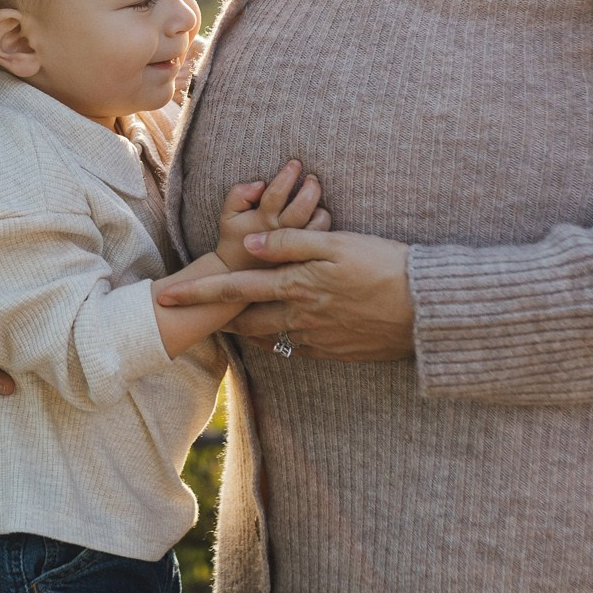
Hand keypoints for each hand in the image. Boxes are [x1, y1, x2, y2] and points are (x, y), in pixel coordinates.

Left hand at [158, 227, 413, 361]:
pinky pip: (296, 349)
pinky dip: (279, 342)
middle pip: (247, 322)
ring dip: (248, 331)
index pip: (235, 288)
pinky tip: (279, 334)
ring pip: (270, 339)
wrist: (426, 308)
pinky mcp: (336, 352)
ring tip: (233, 324)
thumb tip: (250, 242)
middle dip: (220, 319)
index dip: (199, 293)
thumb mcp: (336, 243)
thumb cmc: (384, 264)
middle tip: (197, 316)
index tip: (165, 298)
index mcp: (296, 286)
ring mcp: (318, 339)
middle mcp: (301, 318)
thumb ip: (290, 240)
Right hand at [215, 160, 330, 271]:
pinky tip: (317, 212)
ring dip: (319, 205)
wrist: (238, 275)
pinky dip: (322, 222)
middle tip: (312, 177)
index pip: (276, 194)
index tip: (295, 163)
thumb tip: (260, 184)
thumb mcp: (228, 215)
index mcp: (261, 220)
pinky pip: (321, 238)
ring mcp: (294, 247)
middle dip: (310, 188)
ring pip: (317, 223)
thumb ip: (239, 195)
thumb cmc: (234, 238)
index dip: (287, 176)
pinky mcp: (304, 255)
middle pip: (302, 208)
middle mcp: (280, 233)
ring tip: (315, 192)